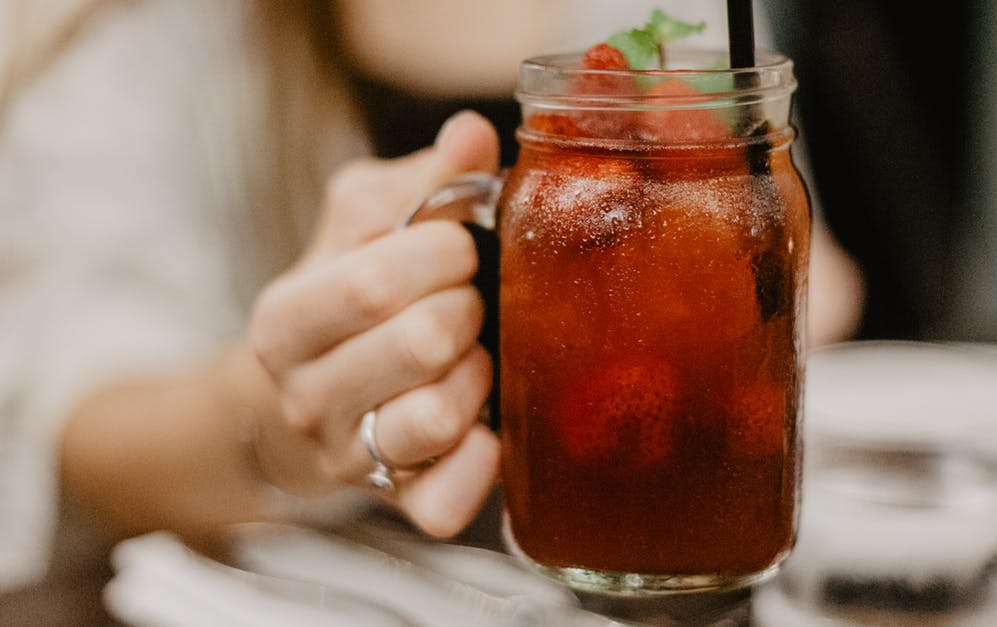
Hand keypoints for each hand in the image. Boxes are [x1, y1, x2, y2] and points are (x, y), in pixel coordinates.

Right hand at [248, 111, 500, 536]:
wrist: (301, 405)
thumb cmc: (343, 300)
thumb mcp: (360, 227)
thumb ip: (417, 182)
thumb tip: (472, 134)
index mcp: (287, 318)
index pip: (372, 281)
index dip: (441, 253)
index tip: (462, 244)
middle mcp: (306, 394)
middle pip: (418, 344)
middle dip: (469, 309)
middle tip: (473, 300)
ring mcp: (346, 456)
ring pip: (436, 421)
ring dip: (479, 376)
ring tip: (476, 357)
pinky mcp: (393, 500)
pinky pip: (442, 502)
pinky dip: (479, 467)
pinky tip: (490, 433)